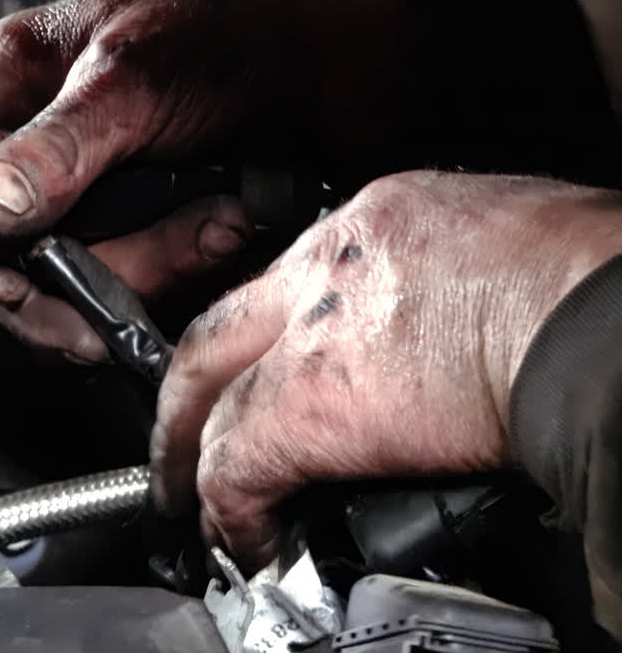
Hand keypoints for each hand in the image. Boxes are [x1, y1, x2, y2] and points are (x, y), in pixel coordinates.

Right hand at [0, 0, 411, 361]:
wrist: (371, 66)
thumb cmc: (255, 27)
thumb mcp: (140, 76)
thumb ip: (56, 146)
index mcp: (15, 78)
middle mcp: (43, 140)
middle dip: (57, 275)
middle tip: (109, 280)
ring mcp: (96, 192)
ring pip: (64, 279)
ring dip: (139, 269)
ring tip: (205, 222)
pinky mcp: (146, 234)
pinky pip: (126, 289)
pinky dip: (174, 277)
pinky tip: (218, 232)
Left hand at [150, 171, 621, 570]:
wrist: (603, 313)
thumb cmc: (590, 281)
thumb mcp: (506, 243)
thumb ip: (449, 282)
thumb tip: (451, 332)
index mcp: (379, 221)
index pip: (288, 279)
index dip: (263, 336)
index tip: (257, 371)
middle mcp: (328, 262)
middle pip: (218, 330)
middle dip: (187, 392)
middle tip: (177, 439)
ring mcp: (311, 330)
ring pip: (212, 396)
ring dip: (195, 455)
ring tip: (196, 501)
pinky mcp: (311, 403)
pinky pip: (239, 463)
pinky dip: (234, 505)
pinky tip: (246, 536)